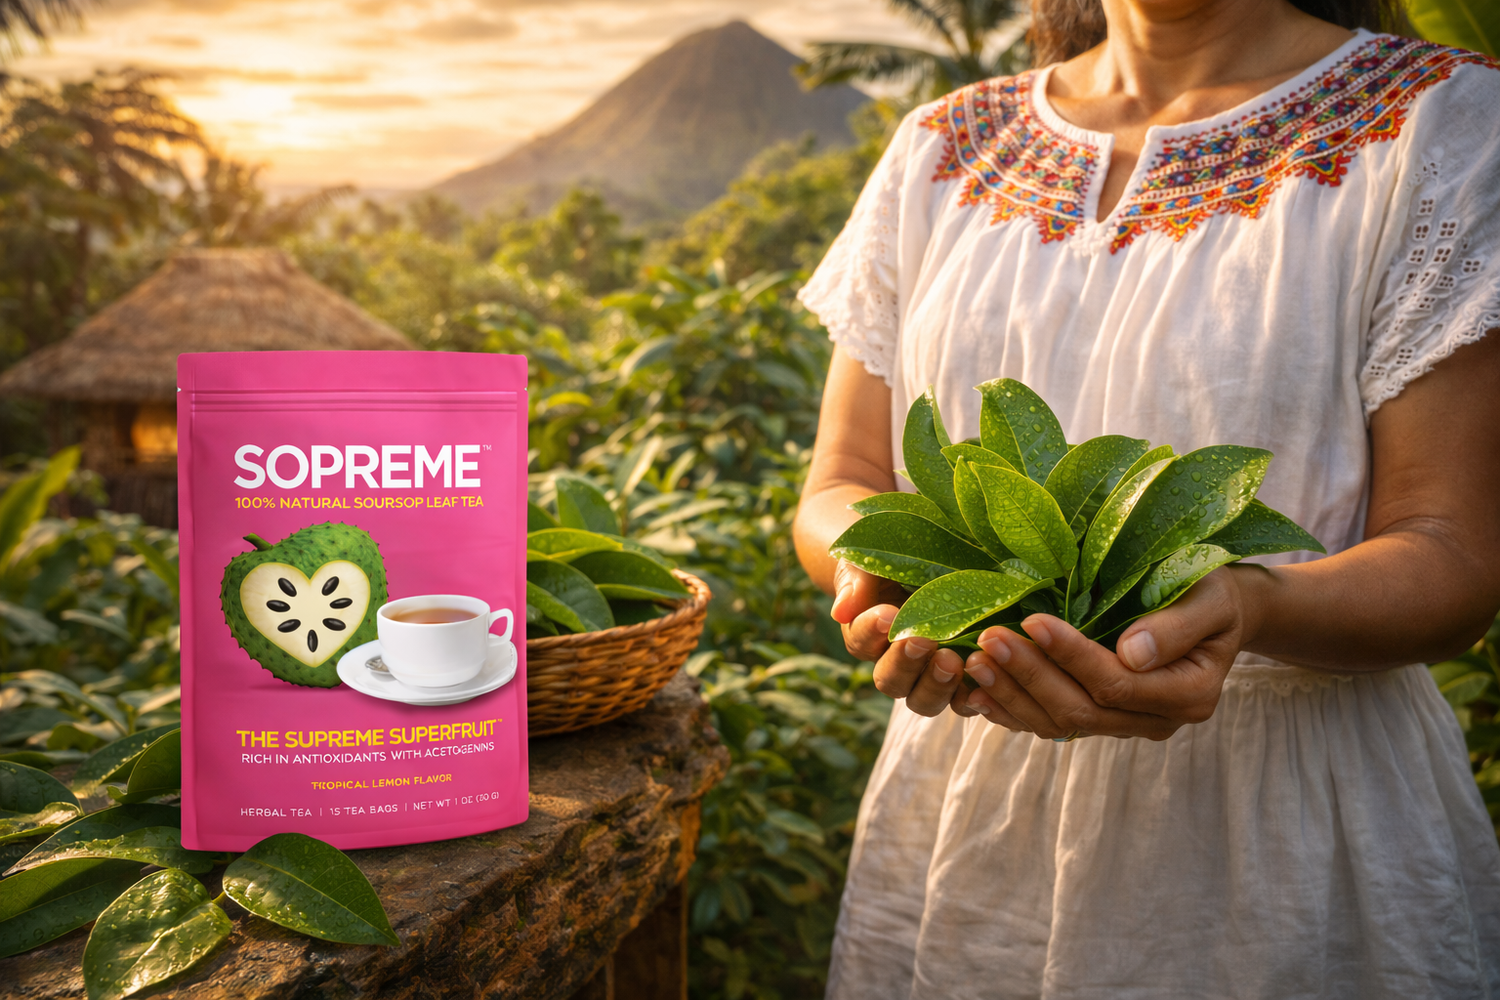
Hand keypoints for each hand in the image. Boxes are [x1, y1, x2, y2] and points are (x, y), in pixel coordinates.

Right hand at [831, 560, 975, 718]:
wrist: (930, 561)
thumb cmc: (894, 561)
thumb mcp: (870, 561)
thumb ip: (856, 582)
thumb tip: (841, 611)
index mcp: (867, 637)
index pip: (861, 642)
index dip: (871, 631)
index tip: (888, 614)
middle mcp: (894, 665)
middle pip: (890, 682)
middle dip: (905, 664)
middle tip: (923, 641)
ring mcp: (929, 676)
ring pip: (924, 701)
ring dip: (936, 685)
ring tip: (952, 661)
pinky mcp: (962, 680)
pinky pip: (964, 701)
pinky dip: (972, 697)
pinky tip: (983, 678)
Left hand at [958, 569, 1250, 739]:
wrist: (1215, 613)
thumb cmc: (1212, 593)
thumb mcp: (1210, 598)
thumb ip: (1176, 626)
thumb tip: (1132, 653)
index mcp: (1189, 694)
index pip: (1117, 683)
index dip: (1071, 656)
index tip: (1032, 621)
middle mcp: (1156, 720)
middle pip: (1081, 709)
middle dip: (1030, 675)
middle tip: (988, 641)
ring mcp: (1126, 725)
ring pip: (1060, 723)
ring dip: (1012, 695)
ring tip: (974, 663)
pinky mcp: (1100, 718)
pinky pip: (1050, 724)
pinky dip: (1012, 711)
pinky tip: (977, 693)